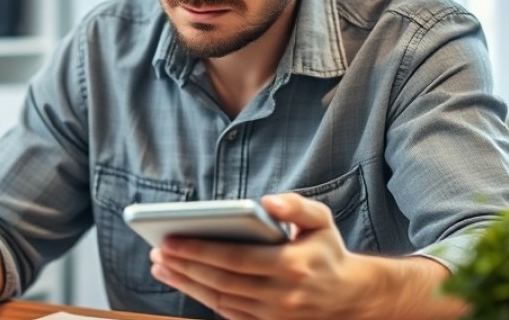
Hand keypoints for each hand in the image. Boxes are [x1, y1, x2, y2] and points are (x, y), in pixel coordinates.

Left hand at [148, 193, 371, 319]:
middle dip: (184, 267)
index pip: (235, 259)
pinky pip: (228, 313)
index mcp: (292, 265)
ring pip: (220, 301)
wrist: (351, 298)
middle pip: (221, 281)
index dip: (199, 251)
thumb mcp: (321, 221)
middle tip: (157, 252)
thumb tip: (266, 201)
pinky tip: (184, 282)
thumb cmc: (327, 252)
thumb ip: (295, 206)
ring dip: (186, 284)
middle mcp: (281, 296)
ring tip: (161, 267)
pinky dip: (203, 298)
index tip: (169, 240)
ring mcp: (274, 316)